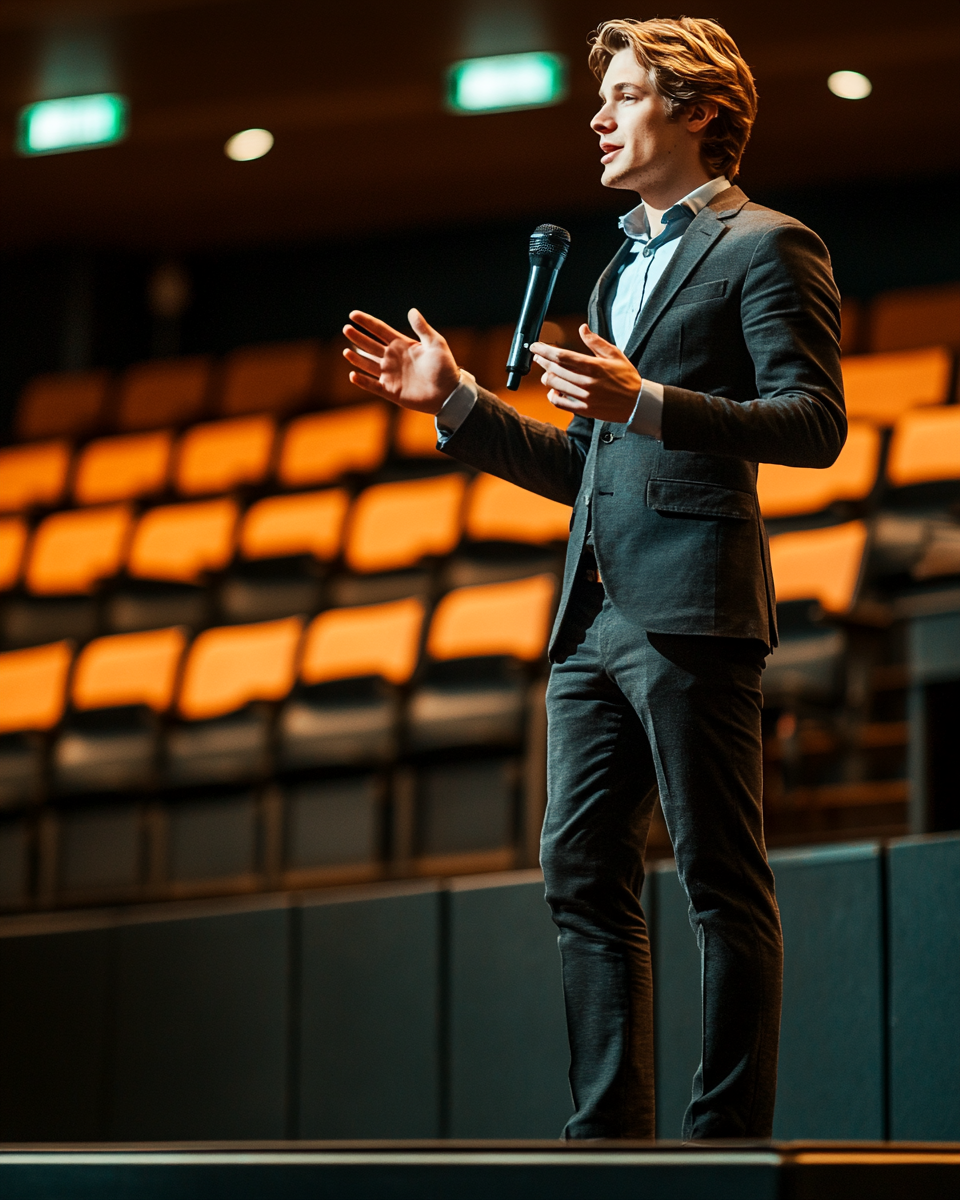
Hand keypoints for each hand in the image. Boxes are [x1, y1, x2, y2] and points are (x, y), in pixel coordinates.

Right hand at [343, 308, 459, 413]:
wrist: (449, 393)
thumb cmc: (445, 368)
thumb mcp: (436, 344)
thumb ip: (422, 328)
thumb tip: (412, 311)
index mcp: (403, 345)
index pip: (380, 330)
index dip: (366, 322)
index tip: (352, 315)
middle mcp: (394, 359)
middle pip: (370, 346)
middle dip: (358, 338)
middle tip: (346, 329)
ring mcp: (391, 375)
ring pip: (368, 365)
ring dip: (357, 358)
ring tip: (346, 351)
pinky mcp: (391, 391)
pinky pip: (373, 386)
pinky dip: (362, 381)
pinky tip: (352, 375)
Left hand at [530, 325, 641, 422]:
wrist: (637, 403)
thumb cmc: (627, 378)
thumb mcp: (615, 354)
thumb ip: (596, 342)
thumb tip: (582, 328)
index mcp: (594, 366)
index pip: (562, 356)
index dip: (545, 350)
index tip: (535, 346)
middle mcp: (587, 382)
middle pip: (555, 370)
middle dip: (542, 361)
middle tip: (537, 357)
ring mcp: (584, 397)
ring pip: (555, 386)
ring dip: (546, 377)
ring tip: (546, 372)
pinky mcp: (584, 409)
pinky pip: (560, 404)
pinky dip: (552, 397)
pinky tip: (553, 391)